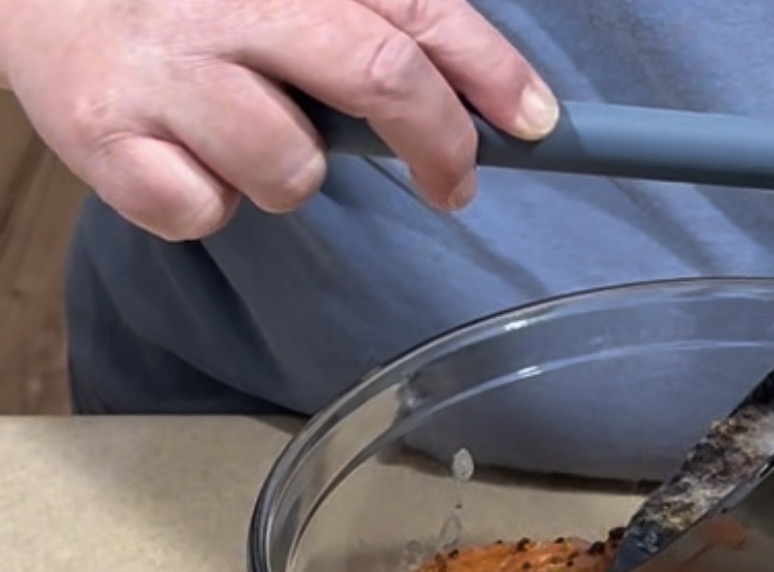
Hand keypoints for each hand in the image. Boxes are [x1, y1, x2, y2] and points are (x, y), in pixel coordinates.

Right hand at [0, 0, 558, 240]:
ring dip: (293, 175)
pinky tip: (176, 156)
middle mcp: (228, 3)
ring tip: (246, 136)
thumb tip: (482, 100)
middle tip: (453, 183)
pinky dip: (206, 203)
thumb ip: (368, 21)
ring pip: (292, 170)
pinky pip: (204, 213)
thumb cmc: (182, 2)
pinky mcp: (103, 136)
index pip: (417, 8)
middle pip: (378, 76)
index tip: (535, 123)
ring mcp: (165, 72)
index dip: (489, 72)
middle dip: (438, 144)